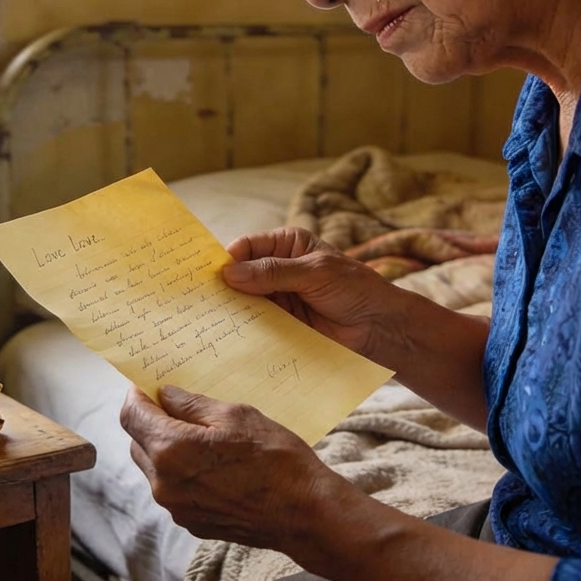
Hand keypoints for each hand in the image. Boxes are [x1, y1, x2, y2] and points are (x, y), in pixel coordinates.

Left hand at [120, 384, 337, 548]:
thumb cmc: (275, 459)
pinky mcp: (191, 523)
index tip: (146, 386)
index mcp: (171, 450)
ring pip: (153, 468)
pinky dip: (179, 472)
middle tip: (175, 406)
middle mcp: (164, 484)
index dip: (136, 396)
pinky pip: (172, 489)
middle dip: (149, 421)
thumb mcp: (236, 416)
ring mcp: (176, 508)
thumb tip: (165, 395)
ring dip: (163, 447)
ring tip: (197, 435)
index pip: (131, 416)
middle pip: (137, 442)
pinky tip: (210, 463)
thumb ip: (191, 404)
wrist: (304, 515)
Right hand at [223, 227, 400, 360]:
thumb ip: (273, 272)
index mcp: (286, 245)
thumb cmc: (355, 289)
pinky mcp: (281, 323)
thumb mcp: (315, 273)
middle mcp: (278, 269)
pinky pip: (256, 323)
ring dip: (231, 309)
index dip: (227, 260)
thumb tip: (230, 273)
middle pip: (241, 274)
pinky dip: (244, 328)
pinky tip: (229, 336)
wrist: (379, 328)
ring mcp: (278, 297)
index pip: (247, 247)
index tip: (207, 276)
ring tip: (209, 320)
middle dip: (224, 286)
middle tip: (200, 300)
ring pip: (245, 300)